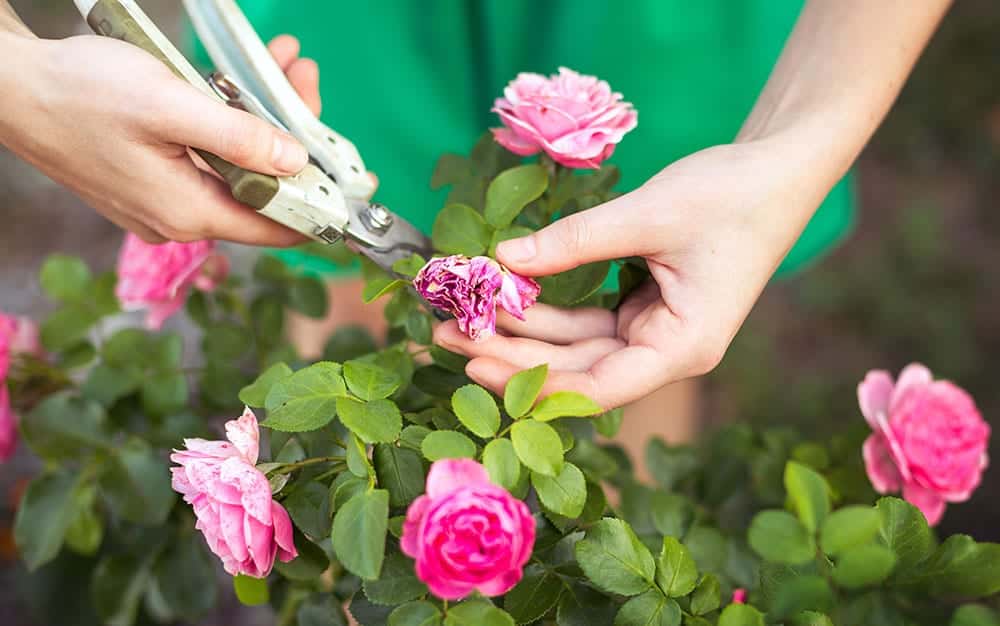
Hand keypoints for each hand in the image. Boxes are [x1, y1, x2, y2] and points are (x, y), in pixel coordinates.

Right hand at [0, 33, 319, 244]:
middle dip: (292, 135)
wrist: (10, 89)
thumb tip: (297, 162)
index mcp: (190, 212)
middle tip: (302, 79)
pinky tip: (236, 84)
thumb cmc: (80, 92)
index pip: (278, 227)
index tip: (354, 177)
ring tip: (278, 67)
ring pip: (237, 169)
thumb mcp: (170, 105)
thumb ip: (239, 138)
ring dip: (262, 120)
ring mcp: (164, 201)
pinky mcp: (151, 180)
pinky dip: (230, 124)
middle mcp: (180, 218)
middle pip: (261, 189)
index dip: (321, 204)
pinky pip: (208, 159)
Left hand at [433, 138, 828, 407]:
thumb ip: (573, 241)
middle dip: (512, 355)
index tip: (475, 362)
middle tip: (446, 334)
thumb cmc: (731, 196)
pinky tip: (504, 296)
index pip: (597, 387)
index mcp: (683, 347)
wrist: (777, 171)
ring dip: (522, 333)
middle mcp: (666, 352)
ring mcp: (654, 333)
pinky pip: (586, 321)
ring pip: (576, 347)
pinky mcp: (643, 311)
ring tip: (460, 317)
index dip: (533, 381)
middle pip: (577, 371)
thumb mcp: (647, 215)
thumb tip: (502, 258)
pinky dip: (547, 309)